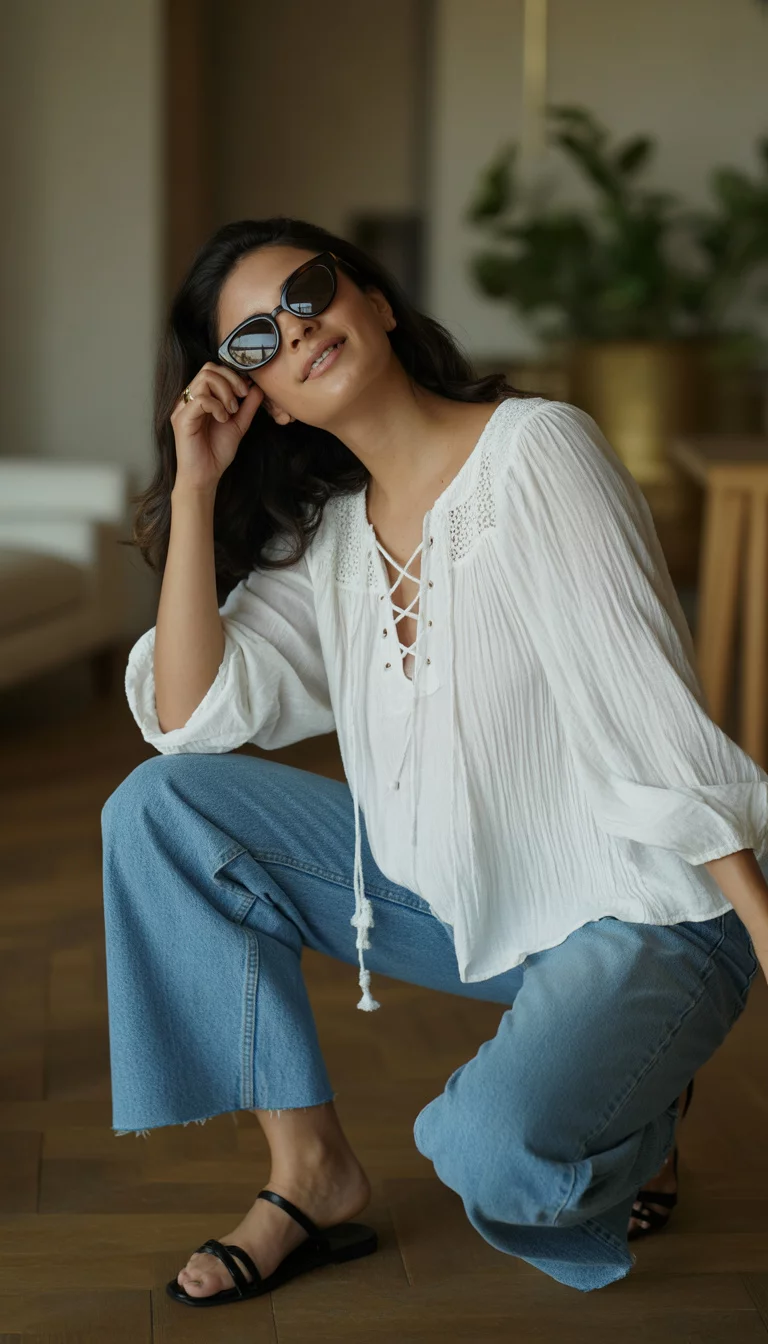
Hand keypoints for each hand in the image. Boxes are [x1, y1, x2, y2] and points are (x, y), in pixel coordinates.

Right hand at [170, 361, 263, 493]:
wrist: (205, 476)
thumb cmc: (216, 452)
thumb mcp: (239, 425)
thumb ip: (248, 406)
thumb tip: (257, 387)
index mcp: (200, 398)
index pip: (213, 370)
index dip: (233, 376)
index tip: (246, 392)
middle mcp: (189, 399)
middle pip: (209, 369)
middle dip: (231, 380)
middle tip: (241, 399)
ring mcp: (183, 407)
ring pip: (205, 379)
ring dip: (225, 392)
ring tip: (232, 411)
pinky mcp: (182, 418)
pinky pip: (201, 399)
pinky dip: (218, 406)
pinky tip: (223, 419)